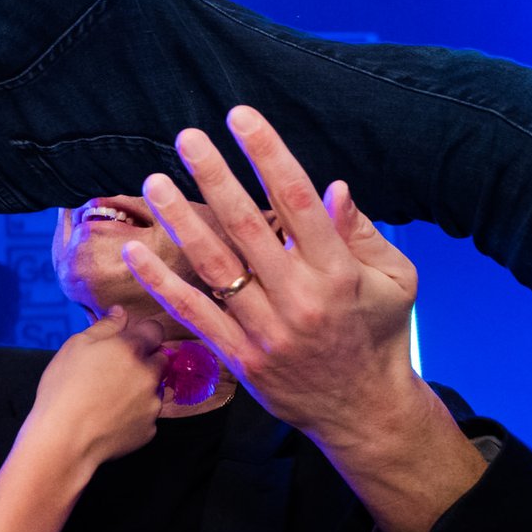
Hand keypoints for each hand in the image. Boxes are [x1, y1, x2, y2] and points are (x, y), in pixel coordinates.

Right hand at [26, 306, 165, 465]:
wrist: (64, 440)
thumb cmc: (64, 388)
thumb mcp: (76, 346)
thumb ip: (105, 326)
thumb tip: (121, 312)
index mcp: (131, 349)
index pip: (155, 330)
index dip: (142, 333)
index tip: (127, 341)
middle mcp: (149, 375)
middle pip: (160, 359)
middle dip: (145, 360)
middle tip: (116, 369)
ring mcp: (152, 405)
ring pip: (154, 388)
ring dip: (140, 388)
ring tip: (108, 397)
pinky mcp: (149, 430)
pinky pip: (147, 415)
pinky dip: (134, 414)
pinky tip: (110, 417)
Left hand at [122, 106, 421, 447]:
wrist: (366, 412)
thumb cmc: (381, 334)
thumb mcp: (396, 281)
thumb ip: (361, 233)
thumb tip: (333, 186)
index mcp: (338, 273)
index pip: (298, 202)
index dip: (268, 155)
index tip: (242, 118)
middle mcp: (298, 299)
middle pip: (247, 227)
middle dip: (215, 176)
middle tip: (187, 137)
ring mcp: (265, 331)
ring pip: (214, 266)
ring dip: (180, 220)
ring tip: (154, 181)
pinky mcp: (240, 358)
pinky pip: (194, 313)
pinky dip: (162, 282)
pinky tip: (135, 251)